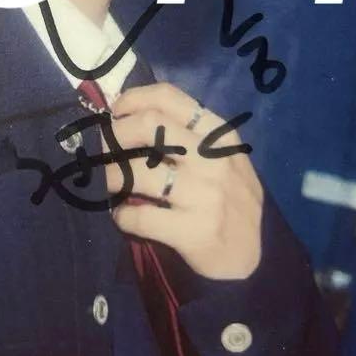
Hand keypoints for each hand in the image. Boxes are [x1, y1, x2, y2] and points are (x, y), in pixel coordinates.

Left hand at [106, 81, 262, 280]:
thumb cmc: (230, 200)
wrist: (251, 259)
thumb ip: (190, 136)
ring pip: (137, 172)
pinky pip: (139, 216)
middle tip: (104, 148)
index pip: (169, 97)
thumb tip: (133, 116)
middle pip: (148, 125)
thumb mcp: (224, 159)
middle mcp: (213, 159)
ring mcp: (205, 195)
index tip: (116, 112)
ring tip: (108, 182)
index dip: (133, 99)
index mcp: (220, 136)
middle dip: (115, 134)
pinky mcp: (194, 231)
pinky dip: (122, 215)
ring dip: (111, 175)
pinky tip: (122, 216)